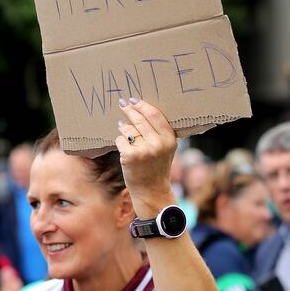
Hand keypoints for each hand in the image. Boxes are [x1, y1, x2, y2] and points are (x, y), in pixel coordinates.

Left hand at [116, 98, 177, 216]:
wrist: (151, 190)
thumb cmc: (157, 167)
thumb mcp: (166, 148)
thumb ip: (159, 132)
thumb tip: (142, 109)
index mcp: (169, 139)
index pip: (155, 115)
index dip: (143, 105)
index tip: (134, 100)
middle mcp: (158, 143)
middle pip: (140, 119)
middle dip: (129, 110)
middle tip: (123, 104)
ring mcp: (144, 150)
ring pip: (128, 128)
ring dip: (124, 129)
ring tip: (126, 133)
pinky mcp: (131, 156)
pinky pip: (120, 140)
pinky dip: (120, 143)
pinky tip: (125, 149)